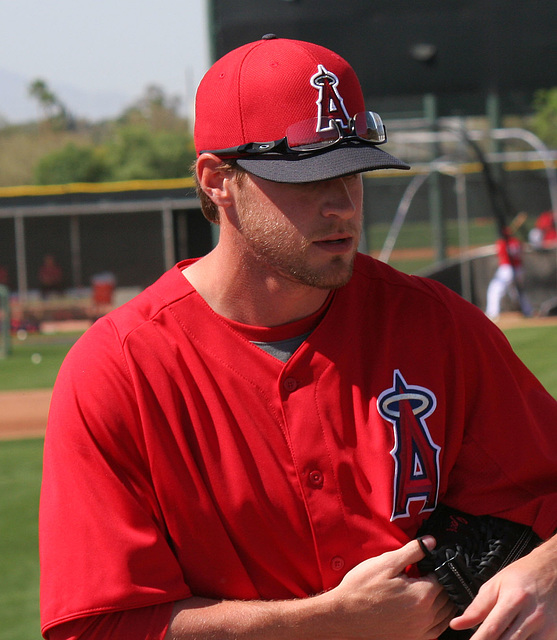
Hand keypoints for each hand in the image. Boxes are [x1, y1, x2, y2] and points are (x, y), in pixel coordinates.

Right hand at [320, 537, 454, 639]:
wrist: (344, 616)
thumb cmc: (362, 588)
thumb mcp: (386, 563)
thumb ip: (412, 551)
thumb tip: (431, 542)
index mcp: (422, 595)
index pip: (444, 579)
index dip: (438, 568)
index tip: (428, 563)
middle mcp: (426, 616)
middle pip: (447, 597)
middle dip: (441, 583)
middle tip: (428, 574)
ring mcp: (420, 631)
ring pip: (445, 615)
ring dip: (443, 601)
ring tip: (430, 590)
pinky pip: (436, 630)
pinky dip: (438, 619)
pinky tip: (428, 610)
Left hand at [450, 541, 556, 638]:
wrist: (552, 569)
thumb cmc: (522, 575)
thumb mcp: (496, 584)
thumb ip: (477, 607)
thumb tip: (457, 624)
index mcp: (514, 599)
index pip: (492, 628)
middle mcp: (531, 615)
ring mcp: (546, 627)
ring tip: (495, 637)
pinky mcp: (554, 634)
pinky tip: (511, 638)